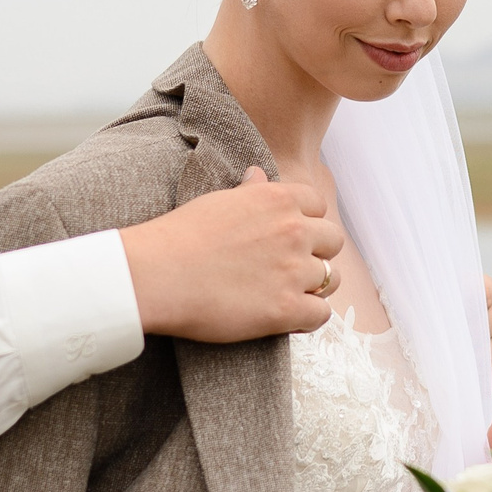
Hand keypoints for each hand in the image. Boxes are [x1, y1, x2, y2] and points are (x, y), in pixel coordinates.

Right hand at [120, 168, 344, 341]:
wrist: (157, 275)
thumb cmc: (179, 236)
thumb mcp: (217, 201)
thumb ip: (249, 191)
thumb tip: (258, 174)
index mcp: (278, 199)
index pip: (318, 206)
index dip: (307, 222)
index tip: (290, 237)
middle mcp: (294, 231)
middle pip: (333, 241)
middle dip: (317, 253)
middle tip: (292, 267)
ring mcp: (294, 271)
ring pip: (331, 278)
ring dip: (316, 286)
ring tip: (291, 293)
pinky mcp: (287, 310)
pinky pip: (321, 314)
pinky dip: (309, 317)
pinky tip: (289, 317)